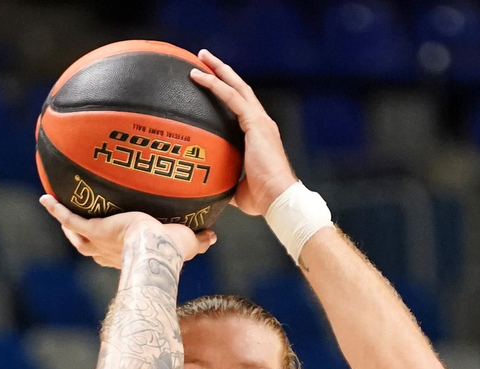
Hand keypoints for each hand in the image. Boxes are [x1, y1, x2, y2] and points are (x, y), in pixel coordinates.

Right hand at [39, 196, 215, 268]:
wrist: (154, 247)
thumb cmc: (171, 251)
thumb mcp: (188, 242)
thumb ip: (199, 240)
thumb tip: (213, 236)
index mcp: (130, 257)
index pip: (118, 255)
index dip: (116, 251)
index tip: (118, 243)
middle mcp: (112, 253)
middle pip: (92, 249)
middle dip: (86, 242)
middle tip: (80, 231)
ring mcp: (100, 242)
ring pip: (78, 238)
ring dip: (68, 227)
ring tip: (57, 212)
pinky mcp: (94, 229)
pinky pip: (69, 218)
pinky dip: (56, 210)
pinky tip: (44, 197)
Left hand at [189, 48, 297, 215]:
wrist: (279, 199)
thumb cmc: (263, 199)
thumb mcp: (240, 189)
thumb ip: (227, 182)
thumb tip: (212, 188)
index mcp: (260, 135)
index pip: (242, 106)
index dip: (227, 91)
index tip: (212, 81)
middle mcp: (262, 123)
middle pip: (240, 89)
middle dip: (222, 71)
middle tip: (204, 58)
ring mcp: (260, 121)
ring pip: (236, 87)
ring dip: (218, 70)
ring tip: (201, 57)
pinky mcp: (255, 124)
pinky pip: (232, 97)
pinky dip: (215, 85)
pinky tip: (200, 76)